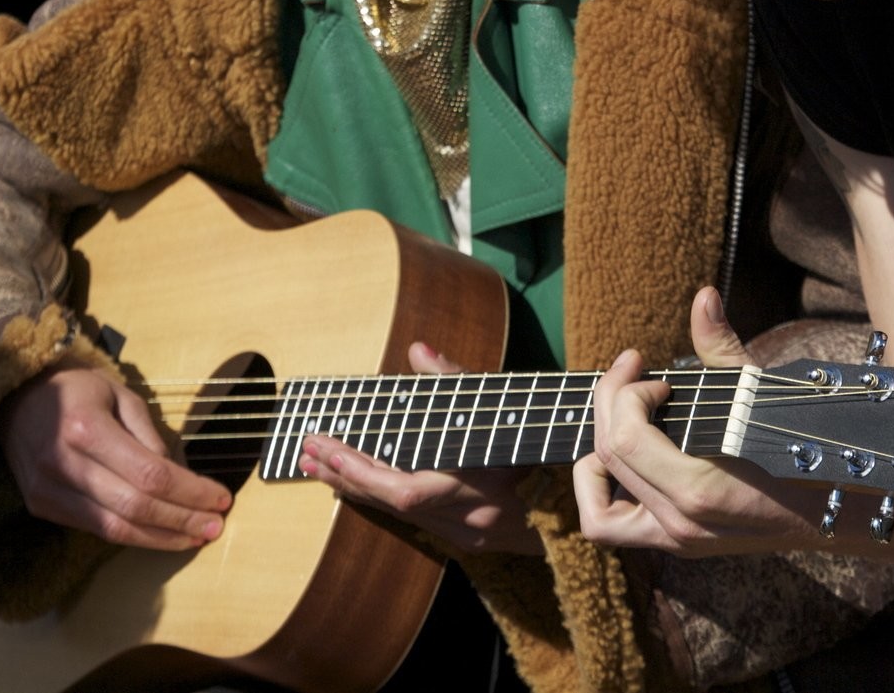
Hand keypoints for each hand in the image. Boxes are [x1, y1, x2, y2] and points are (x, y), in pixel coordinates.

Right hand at [0, 362, 231, 549]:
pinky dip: (132, 536)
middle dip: (181, 520)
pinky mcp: (41, 507)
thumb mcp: (121, 394)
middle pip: (135, 506)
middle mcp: (63, 464)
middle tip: (215, 526)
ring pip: (114, 529)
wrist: (16, 399)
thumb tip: (180, 476)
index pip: (150, 474)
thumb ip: (150, 435)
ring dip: (161, 538)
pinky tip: (160, 534)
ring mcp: (47, 491)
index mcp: (86, 428)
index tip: (221, 498)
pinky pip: (95, 529)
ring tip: (195, 537)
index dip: (190, 492)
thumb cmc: (78, 390)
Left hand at [298, 342, 543, 554]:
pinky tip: (353, 483)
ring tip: (316, 464)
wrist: (586, 505)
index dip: (362, 470)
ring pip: (395, 513)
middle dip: (344, 474)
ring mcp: (467, 535)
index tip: (326, 446)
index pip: (405, 488)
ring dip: (355, 485)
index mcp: (478, 484)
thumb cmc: (546, 446)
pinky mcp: (466, 539)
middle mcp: (468, 518)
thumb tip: (418, 353)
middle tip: (307, 450)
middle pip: (390, 503)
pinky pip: (410, 518)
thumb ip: (459, 383)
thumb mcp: (505, 409)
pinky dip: (379, 496)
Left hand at [571, 287, 816, 555]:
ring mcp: (676, 539)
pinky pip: (611, 528)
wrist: (835, 510)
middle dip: (610, 403)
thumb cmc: (803, 446)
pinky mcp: (675, 545)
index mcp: (699, 488)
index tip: (653, 374)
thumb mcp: (761, 394)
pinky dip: (602, 495)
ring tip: (621, 425)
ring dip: (596, 459)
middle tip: (632, 375)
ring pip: (597, 508)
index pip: (624, 438)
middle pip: (608, 457)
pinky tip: (624, 461)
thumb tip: (703, 297)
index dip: (625, 393)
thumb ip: (722, 348)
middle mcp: (680, 522)